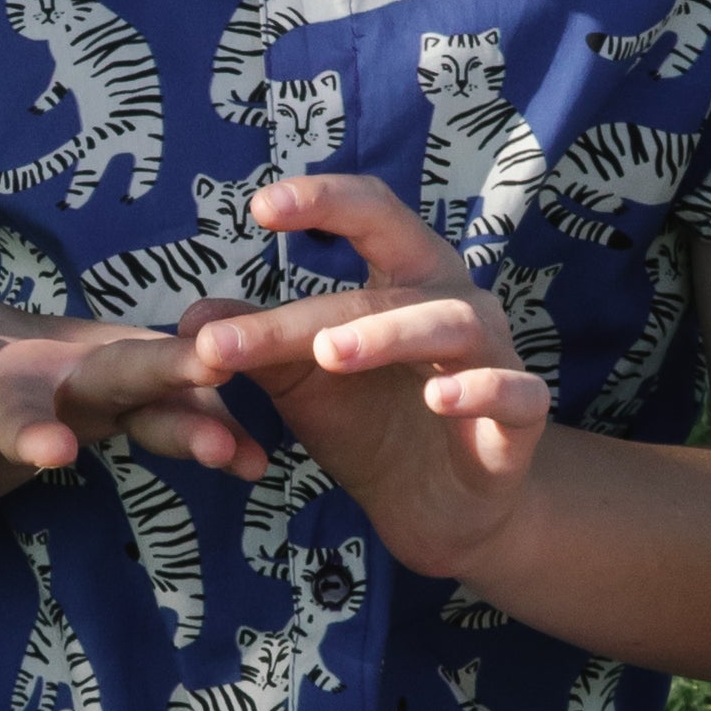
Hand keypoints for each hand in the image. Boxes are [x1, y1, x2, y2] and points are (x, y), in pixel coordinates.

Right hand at [0, 248, 266, 481]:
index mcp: (5, 398)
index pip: (17, 417)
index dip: (32, 435)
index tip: (53, 456)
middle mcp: (64, 406)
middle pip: (115, 404)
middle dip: (165, 415)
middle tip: (212, 440)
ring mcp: (106, 400)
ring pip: (162, 411)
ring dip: (206, 427)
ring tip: (248, 459)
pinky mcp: (138, 381)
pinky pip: (188, 395)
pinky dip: (225, 410)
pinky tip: (266, 446)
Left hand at [172, 175, 550, 568]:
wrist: (437, 508)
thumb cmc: (372, 425)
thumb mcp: (304, 385)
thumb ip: (259, 347)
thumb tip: (191, 318)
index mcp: (407, 279)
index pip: (372, 217)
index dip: (323, 202)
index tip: (260, 207)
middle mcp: (455, 303)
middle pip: (396, 280)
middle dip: (319, 307)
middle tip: (249, 336)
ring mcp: (494, 356)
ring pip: (452, 325)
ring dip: (389, 335)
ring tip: (331, 355)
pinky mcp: (519, 418)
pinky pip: (512, 393)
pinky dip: (478, 389)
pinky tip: (439, 397)